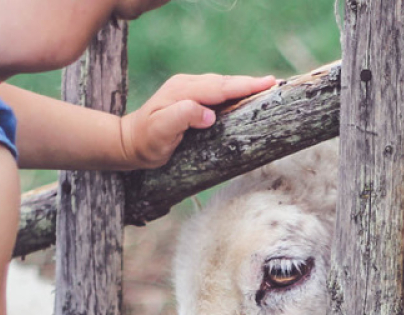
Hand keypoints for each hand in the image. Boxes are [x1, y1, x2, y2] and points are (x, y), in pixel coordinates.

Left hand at [119, 74, 277, 168]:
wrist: (129, 142)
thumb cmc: (146, 141)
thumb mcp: (161, 131)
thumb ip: (183, 117)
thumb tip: (209, 114)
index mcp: (183, 92)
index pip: (220, 87)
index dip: (244, 86)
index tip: (266, 84)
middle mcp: (187, 85)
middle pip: (224, 82)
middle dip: (249, 83)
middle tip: (274, 84)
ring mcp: (188, 89)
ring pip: (221, 84)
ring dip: (243, 86)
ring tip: (265, 87)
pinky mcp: (189, 96)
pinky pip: (216, 91)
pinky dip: (232, 91)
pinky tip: (243, 94)